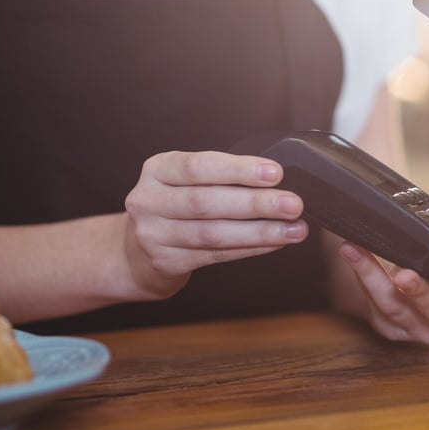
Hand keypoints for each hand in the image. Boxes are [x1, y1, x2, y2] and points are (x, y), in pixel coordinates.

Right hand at [121, 151, 307, 299]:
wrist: (134, 253)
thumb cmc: (174, 206)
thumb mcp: (184, 181)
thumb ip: (220, 176)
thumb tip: (278, 181)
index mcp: (157, 169)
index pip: (199, 166)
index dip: (238, 170)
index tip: (275, 173)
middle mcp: (149, 200)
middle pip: (207, 202)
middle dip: (256, 203)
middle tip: (293, 204)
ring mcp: (153, 234)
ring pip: (213, 233)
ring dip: (260, 231)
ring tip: (294, 229)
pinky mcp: (164, 262)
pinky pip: (216, 255)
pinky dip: (250, 248)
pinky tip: (275, 242)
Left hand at [333, 233, 428, 343]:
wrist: (408, 263)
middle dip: (419, 290)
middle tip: (404, 273)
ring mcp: (417, 327)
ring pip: (397, 307)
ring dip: (375, 277)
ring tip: (357, 251)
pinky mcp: (389, 325)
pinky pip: (374, 303)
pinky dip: (361, 274)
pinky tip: (352, 252)